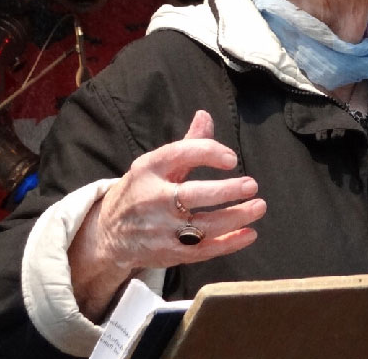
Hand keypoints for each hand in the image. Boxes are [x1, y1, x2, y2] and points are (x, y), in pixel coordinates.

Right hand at [69, 110, 266, 318]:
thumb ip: (188, 144)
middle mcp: (152, 199)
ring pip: (202, 226)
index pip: (179, 155)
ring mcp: (160, 229)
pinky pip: (202, 251)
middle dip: (225, 191)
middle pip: (191, 195)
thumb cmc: (142, 190)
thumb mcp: (157, 164)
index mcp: (148, 170)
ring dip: (234, 218)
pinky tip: (250, 234)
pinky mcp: (168, 253)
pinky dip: (228, 244)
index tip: (232, 159)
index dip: (208, 152)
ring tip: (259, 206)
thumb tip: (205, 115)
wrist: (108, 234)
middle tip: (252, 185)